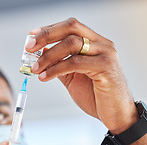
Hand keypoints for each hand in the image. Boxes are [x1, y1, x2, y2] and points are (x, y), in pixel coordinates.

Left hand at [27, 18, 146, 144]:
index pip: (70, 26)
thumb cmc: (97, 97)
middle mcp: (102, 44)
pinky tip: (45, 77)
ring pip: (71, 43)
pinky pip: (75, 63)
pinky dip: (56, 69)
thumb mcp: (73, 77)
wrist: (116, 115)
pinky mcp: (105, 68)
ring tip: (35, 69)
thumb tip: (41, 53)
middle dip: (46, 35)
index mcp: (95, 43)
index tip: (31, 37)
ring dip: (48, 56)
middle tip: (29, 48)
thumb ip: (60, 64)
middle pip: (71, 28)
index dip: (49, 29)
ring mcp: (105, 54)